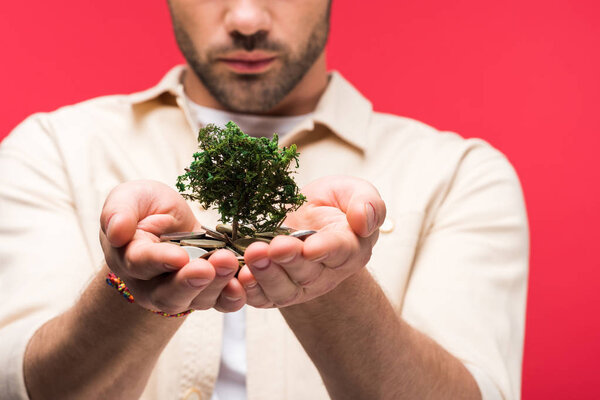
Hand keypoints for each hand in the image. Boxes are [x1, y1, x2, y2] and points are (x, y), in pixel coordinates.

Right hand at [99, 180, 244, 313]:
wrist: (169, 222)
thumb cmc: (145, 208)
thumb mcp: (130, 198)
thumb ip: (119, 212)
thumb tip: (116, 231)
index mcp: (129, 258)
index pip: (141, 264)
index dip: (160, 261)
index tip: (178, 257)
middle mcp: (153, 285)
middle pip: (169, 294)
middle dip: (190, 282)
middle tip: (208, 268)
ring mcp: (182, 292)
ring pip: (198, 299)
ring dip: (216, 285)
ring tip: (229, 263)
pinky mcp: (208, 292)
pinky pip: (220, 302)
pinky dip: (233, 297)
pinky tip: (243, 284)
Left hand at [237, 176, 385, 307]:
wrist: (307, 217)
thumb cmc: (334, 205)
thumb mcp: (355, 192)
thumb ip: (368, 203)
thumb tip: (364, 220)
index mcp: (349, 248)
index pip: (340, 250)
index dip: (325, 249)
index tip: (311, 247)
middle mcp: (325, 272)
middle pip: (307, 272)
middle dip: (289, 260)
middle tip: (273, 247)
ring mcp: (299, 285)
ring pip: (283, 289)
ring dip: (266, 275)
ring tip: (253, 255)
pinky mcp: (274, 289)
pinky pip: (262, 297)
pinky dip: (249, 291)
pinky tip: (238, 278)